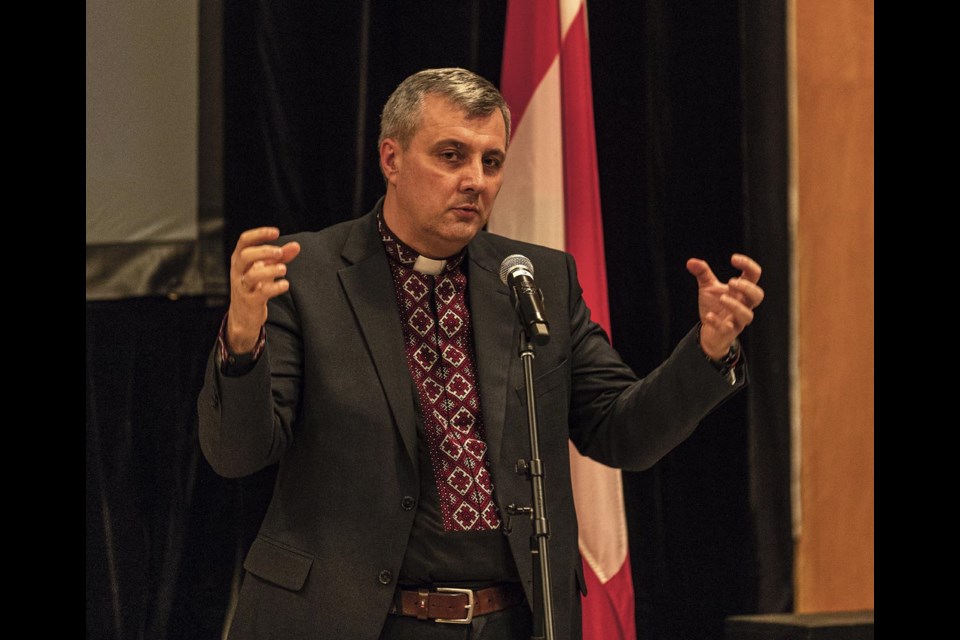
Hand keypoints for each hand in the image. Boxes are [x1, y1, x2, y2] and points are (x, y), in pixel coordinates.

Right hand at [227, 227, 300, 352]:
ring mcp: (242, 287)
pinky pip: (260, 293)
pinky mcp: (250, 301)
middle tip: (280, 252)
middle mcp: (238, 271)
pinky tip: (285, 284)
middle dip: (263, 251)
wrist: (243, 315)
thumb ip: (281, 257)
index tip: (276, 232)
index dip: (259, 234)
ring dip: (270, 270)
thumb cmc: (254, 286)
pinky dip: (274, 287)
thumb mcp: (266, 269)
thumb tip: (296, 245)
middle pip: (245, 255)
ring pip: (251, 275)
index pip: (244, 241)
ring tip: (284, 269)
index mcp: (240, 259)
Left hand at [686, 253, 763, 359]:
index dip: (748, 265)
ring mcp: (738, 320)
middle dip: (747, 288)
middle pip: (758, 295)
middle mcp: (744, 304)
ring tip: (722, 298)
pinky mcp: (729, 332)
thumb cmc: (714, 306)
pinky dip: (718, 322)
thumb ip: (702, 273)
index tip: (733, 259)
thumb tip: (691, 262)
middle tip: (730, 282)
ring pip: (747, 315)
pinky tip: (709, 316)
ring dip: (735, 306)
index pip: (754, 275)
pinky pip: (728, 328)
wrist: (708, 331)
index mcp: (741, 291)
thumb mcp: (708, 288)